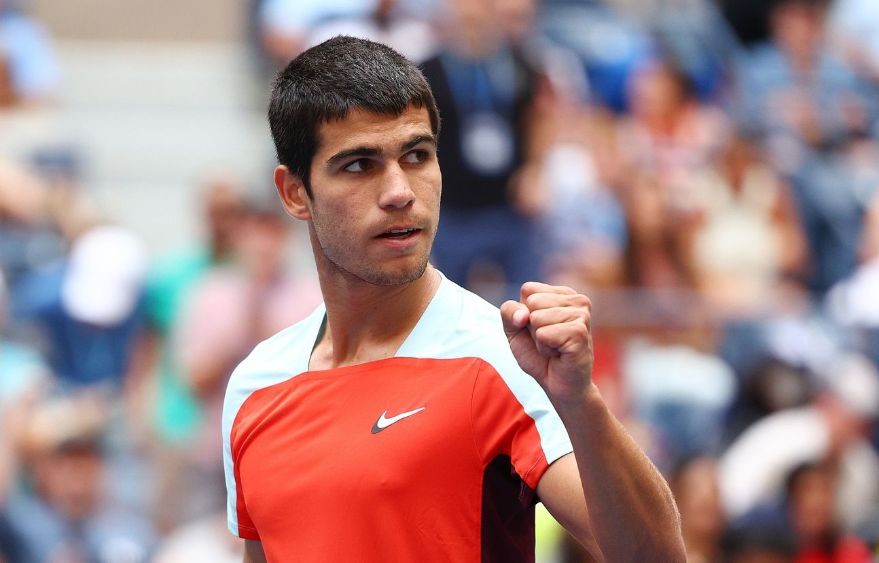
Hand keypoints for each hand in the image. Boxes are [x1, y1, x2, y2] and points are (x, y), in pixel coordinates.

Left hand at [501, 282, 593, 405]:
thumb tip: (524, 314)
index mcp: (563, 294)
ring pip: (537, 318)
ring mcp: (581, 315)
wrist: (559, 386)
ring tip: (554, 347)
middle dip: (532, 326)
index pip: (528, 289)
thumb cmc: (539, 356)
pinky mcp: (580, 333)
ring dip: (539, 339)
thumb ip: (509, 312)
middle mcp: (577, 300)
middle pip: (532, 301)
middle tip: (548, 341)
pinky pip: (543, 334)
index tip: (539, 329)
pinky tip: (559, 354)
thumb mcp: (515, 330)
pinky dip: (545, 348)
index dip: (524, 313)